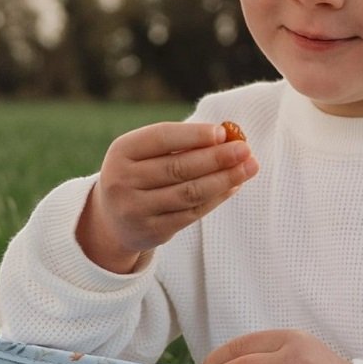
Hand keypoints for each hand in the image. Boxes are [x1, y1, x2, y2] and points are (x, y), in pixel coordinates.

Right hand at [76, 121, 258, 272]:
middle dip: (216, 158)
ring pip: (189, 193)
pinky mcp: (153, 231)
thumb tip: (227, 137)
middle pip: (178, 167)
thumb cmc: (140, 174)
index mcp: (122, 151)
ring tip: (249, 167)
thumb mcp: (145, 154)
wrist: (113, 220)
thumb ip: (180, 144)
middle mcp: (123, 180)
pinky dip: (217, 198)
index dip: (194, 135)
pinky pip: (192, 213)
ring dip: (224, 179)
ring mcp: (136, 209)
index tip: (223, 132)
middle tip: (245, 150)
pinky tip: (234, 186)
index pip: (161, 138)